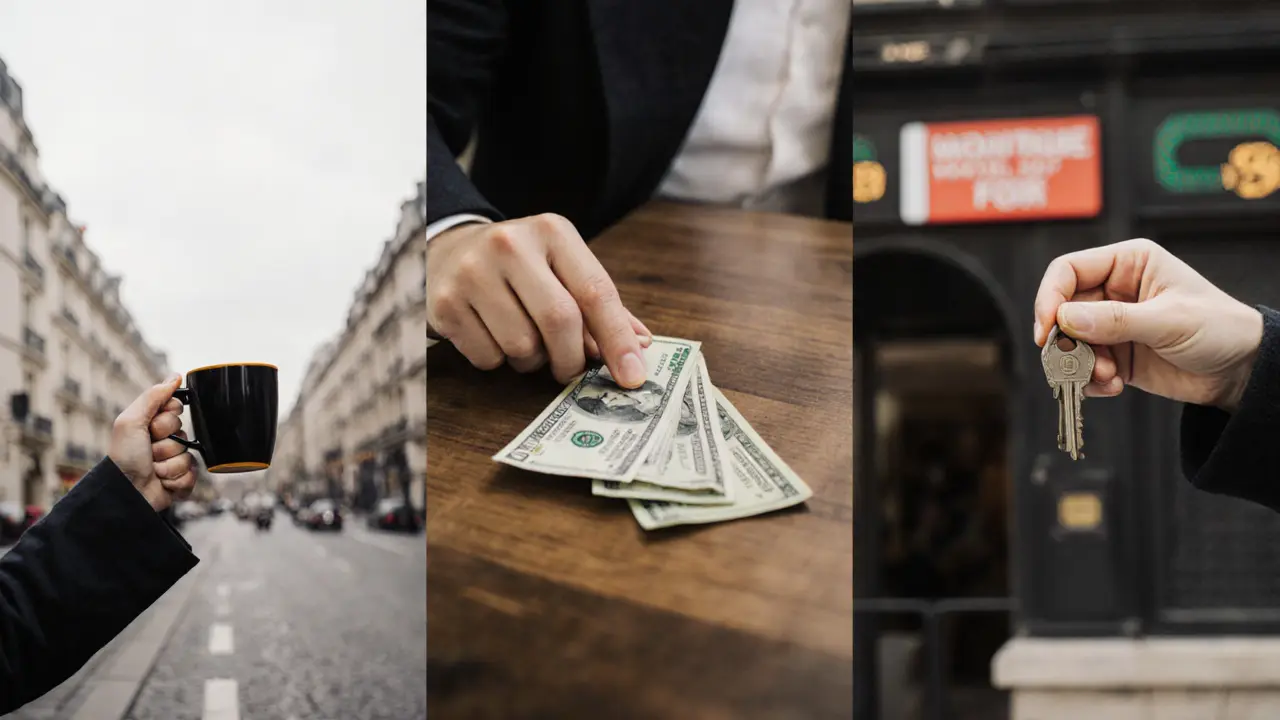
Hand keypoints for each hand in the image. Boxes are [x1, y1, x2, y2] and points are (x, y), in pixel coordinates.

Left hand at [107, 375, 196, 511]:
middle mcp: (165, 441)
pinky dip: (176, 480)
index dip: (167, 419)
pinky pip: (193, 475)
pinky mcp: (182, 480)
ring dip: (168, 465)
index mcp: (152, 425)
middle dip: (166, 445)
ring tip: (153, 470)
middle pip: (185, 432)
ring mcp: (174, 461)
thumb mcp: (132, 421)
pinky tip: (162, 482)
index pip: (177, 409)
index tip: (152, 428)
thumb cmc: (123, 457)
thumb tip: (175, 376)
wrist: (126, 492)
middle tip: (149, 452)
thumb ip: (153, 397)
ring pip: (188, 456)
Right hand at [426, 214, 652, 386]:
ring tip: (523, 338)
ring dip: (532, 360)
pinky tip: (492, 334)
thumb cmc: (519, 266)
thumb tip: (640, 345)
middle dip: (571, 358)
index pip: (595, 291)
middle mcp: (511, 244)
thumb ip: (600, 304)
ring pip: (522, 346)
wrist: (449, 249)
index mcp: (552, 231)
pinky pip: (488, 358)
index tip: (633, 377)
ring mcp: (473, 272)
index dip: (617, 339)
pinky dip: (498, 360)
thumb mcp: (562, 267)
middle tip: (569, 369)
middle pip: (559, 321)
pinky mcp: (445, 303)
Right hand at [1033, 238, 1263, 411]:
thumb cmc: (1219, 328)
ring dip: (1079, 364)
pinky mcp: (1114, 355)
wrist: (1242, 371)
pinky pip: (1082, 367)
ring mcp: (1111, 325)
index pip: (1068, 270)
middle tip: (1075, 363)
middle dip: (1066, 340)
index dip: (1050, 297)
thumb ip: (1115, 320)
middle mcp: (1113, 291)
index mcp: (1128, 264)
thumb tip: (1065, 319)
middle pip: (1062, 310)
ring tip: (1106, 377)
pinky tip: (1113, 386)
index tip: (1048, 330)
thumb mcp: (1169, 320)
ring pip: (1068, 343)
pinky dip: (1090, 380)